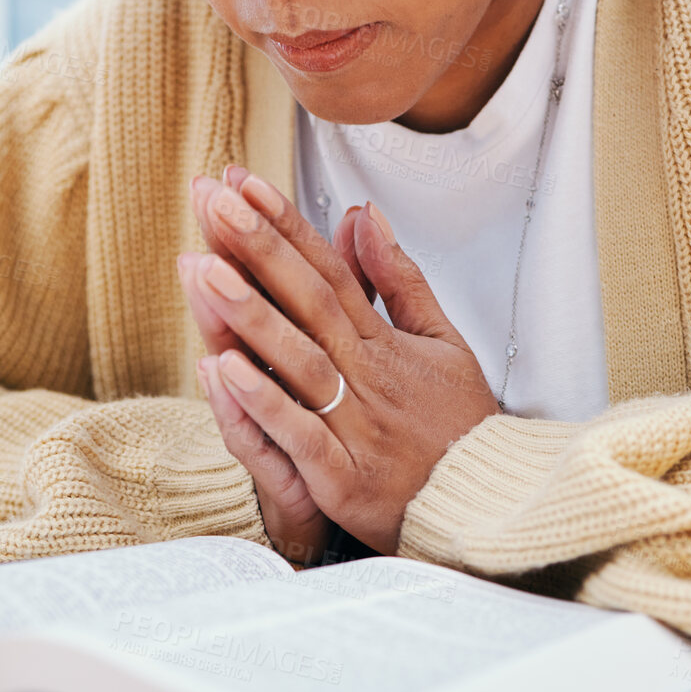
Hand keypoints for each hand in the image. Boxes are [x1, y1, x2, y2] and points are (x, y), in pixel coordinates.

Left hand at [177, 169, 500, 555]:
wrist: (484, 508)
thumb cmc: (459, 428)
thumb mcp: (443, 342)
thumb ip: (399, 280)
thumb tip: (363, 216)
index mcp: (383, 342)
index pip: (329, 270)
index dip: (286, 224)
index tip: (246, 183)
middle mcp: (365, 375)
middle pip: (307, 300)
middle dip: (259, 246)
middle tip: (216, 199)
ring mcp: (354, 425)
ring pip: (297, 359)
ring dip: (250, 313)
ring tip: (205, 267)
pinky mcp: (342, 475)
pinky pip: (297, 433)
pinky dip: (262, 401)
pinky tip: (223, 369)